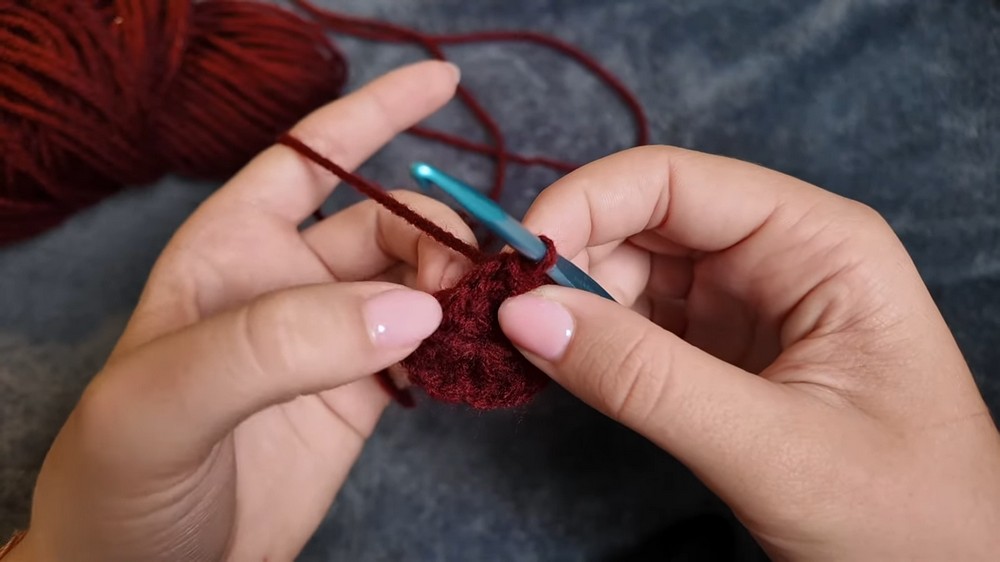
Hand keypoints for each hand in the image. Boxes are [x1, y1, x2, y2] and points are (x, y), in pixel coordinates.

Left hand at [10, 61, 474, 561]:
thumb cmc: (119, 485)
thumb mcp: (163, 401)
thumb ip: (273, 344)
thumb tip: (405, 309)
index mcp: (226, 252)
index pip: (308, 159)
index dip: (373, 114)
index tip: (441, 82)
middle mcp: (283, 283)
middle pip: (386, 224)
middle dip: (436, 233)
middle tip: (466, 282)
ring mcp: (329, 339)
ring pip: (417, 283)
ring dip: (459, 288)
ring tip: (484, 313)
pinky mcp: (366, 394)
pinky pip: (431, 346)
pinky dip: (464, 340)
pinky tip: (482, 347)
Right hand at [498, 147, 999, 559]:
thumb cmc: (906, 514)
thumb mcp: (771, 444)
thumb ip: (643, 378)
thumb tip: (523, 316)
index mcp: (817, 242)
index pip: (675, 181)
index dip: (585, 204)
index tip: (515, 260)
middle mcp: (777, 256)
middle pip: (643, 220)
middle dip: (568, 258)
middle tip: (503, 314)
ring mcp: (746, 305)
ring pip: (630, 273)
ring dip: (571, 302)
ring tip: (524, 347)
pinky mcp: (721, 354)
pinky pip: (637, 325)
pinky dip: (590, 341)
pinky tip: (560, 365)